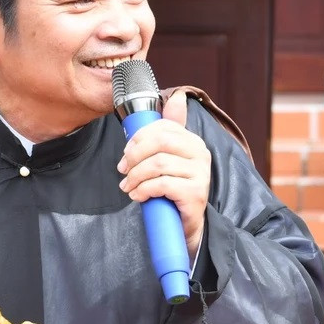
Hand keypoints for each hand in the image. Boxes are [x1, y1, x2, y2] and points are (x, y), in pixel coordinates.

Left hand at [117, 90, 210, 251]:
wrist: (186, 226)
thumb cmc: (174, 190)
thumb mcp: (170, 159)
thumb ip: (168, 132)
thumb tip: (177, 97)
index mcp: (193, 141)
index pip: (162, 128)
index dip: (138, 139)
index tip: (125, 155)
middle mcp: (201, 153)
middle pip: (160, 143)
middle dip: (134, 156)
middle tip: (123, 171)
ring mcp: (201, 173)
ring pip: (158, 164)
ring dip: (136, 176)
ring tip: (128, 187)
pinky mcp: (196, 193)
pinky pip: (163, 184)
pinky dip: (144, 190)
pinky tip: (138, 196)